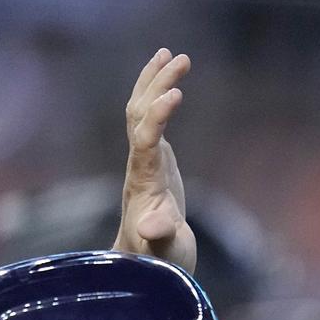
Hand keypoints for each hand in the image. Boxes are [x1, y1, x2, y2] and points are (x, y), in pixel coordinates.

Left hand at [113, 48, 195, 271]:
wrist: (147, 264)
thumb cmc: (160, 260)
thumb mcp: (165, 251)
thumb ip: (159, 237)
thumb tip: (151, 227)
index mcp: (144, 181)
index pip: (146, 139)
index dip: (159, 116)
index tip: (176, 93)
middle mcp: (139, 165)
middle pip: (140, 113)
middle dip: (157, 84)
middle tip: (180, 58)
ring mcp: (144, 160)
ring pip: (141, 111)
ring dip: (154, 82)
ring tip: (172, 55)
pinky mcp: (154, 161)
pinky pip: (150, 120)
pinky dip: (158, 98)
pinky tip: (170, 82)